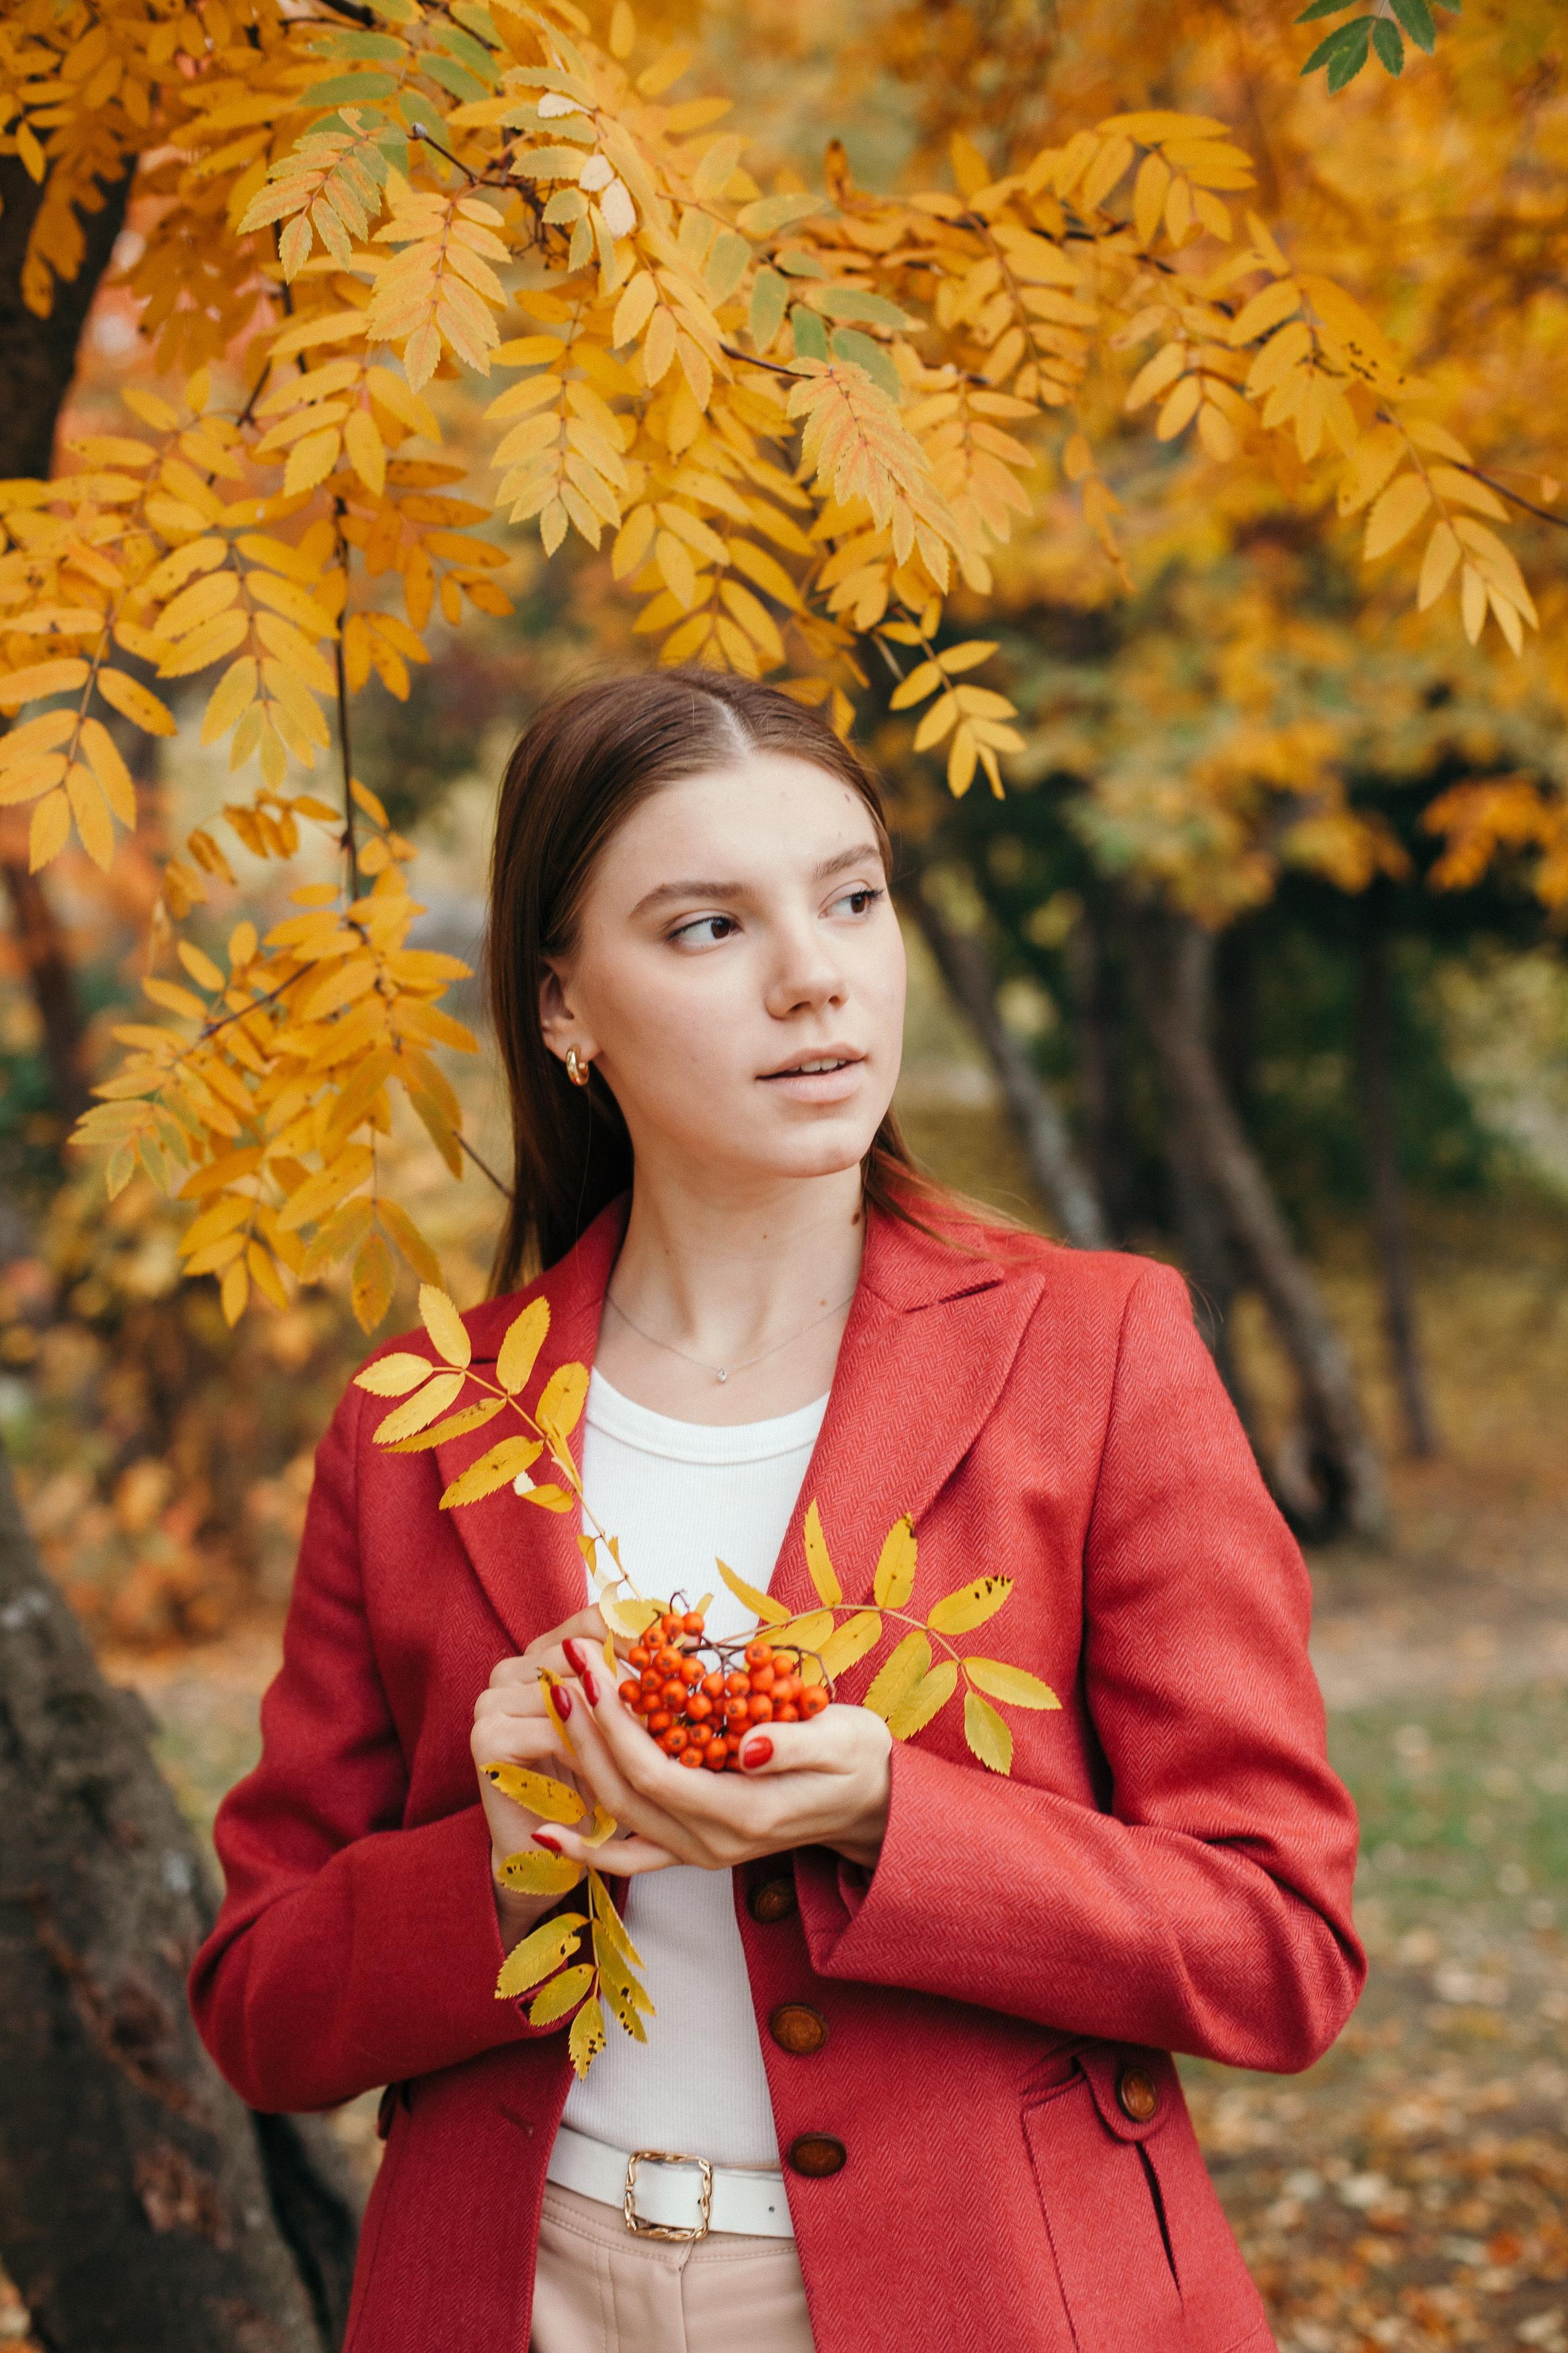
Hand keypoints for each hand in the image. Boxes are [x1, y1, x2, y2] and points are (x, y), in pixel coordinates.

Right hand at [470, 1611, 676, 1945]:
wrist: (544, 1848)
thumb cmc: (590, 1784)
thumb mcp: (618, 1729)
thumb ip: (635, 1685)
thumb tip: (693, 1641)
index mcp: (539, 1654)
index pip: (592, 1621)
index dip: (639, 1635)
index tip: (686, 1653)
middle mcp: (510, 1669)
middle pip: (581, 1652)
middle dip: (635, 1679)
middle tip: (682, 1702)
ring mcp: (492, 1701)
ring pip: (571, 1692)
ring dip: (618, 1720)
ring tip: (661, 1742)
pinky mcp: (488, 1738)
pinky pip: (553, 1733)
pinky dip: (594, 1752)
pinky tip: (626, 1773)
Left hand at [536, 1641, 892, 1877]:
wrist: (875, 1806)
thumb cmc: (860, 1761)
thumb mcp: (842, 1739)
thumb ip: (794, 1744)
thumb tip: (745, 1745)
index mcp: (745, 1813)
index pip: (657, 1773)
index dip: (616, 1725)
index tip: (593, 1671)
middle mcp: (714, 1843)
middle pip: (626, 1793)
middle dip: (587, 1731)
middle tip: (564, 1672)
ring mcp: (703, 1851)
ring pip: (621, 1815)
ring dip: (582, 1762)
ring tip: (556, 1706)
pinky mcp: (698, 1845)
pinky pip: (634, 1855)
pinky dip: (591, 1846)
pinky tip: (550, 1831)